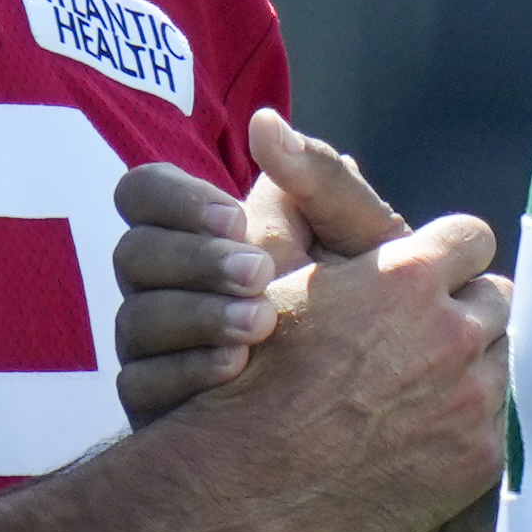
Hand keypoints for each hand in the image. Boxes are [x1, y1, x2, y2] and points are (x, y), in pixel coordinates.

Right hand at [113, 114, 423, 424]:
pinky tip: (239, 369)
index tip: (237, 220)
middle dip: (194, 259)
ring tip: (262, 324)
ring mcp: (159, 349)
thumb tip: (267, 123)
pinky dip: (187, 372)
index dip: (178, 200)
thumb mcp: (367, 242)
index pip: (144, 193)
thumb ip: (322, 183)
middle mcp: (167, 286)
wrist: (399, 408)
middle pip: (132, 255)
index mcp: (200, 232)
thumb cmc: (387, 311)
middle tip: (260, 273)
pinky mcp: (163, 407)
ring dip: (196, 315)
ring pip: (133, 322)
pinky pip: (141, 387)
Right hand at [162, 216, 510, 531]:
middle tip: (417, 341)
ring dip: (468, 370)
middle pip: (496, 300)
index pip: (472, 239)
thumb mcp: (276, 277)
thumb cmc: (248, 379)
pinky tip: (415, 440)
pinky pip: (497, 426)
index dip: (446, 258)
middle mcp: (451, 332)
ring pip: (502, 362)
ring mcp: (471, 398)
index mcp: (407, 276)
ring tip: (412, 393)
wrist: (241, 490)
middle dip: (462, 314)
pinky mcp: (478, 458)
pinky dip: (465, 428)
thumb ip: (311, 210)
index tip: (427, 279)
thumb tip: (282, 133)